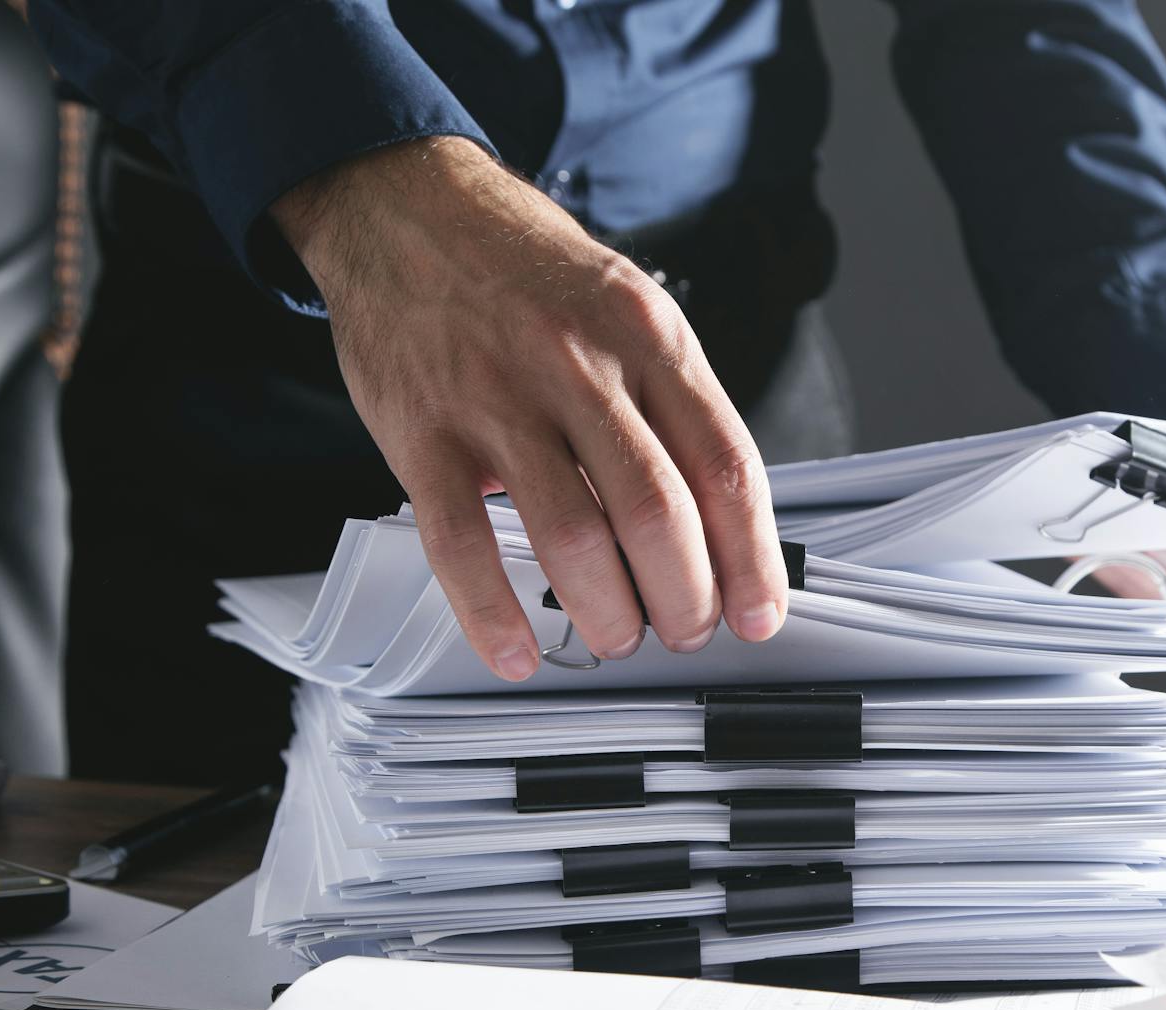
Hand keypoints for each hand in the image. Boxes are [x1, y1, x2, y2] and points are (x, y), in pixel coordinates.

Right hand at [271, 136, 787, 681]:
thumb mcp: (626, 306)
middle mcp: (580, 363)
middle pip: (658, 513)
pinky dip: (493, 613)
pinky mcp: (423, 432)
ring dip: (606, 612)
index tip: (759, 612)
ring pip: (573, 536)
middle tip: (685, 630)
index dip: (751, 557)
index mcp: (647, 335)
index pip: (725, 464)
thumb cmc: (524, 272)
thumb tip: (718, 521)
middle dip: (684, 599)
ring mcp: (497, 398)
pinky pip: (463, 542)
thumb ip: (671, 402)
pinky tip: (516, 647)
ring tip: (617, 632)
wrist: (406, 205)